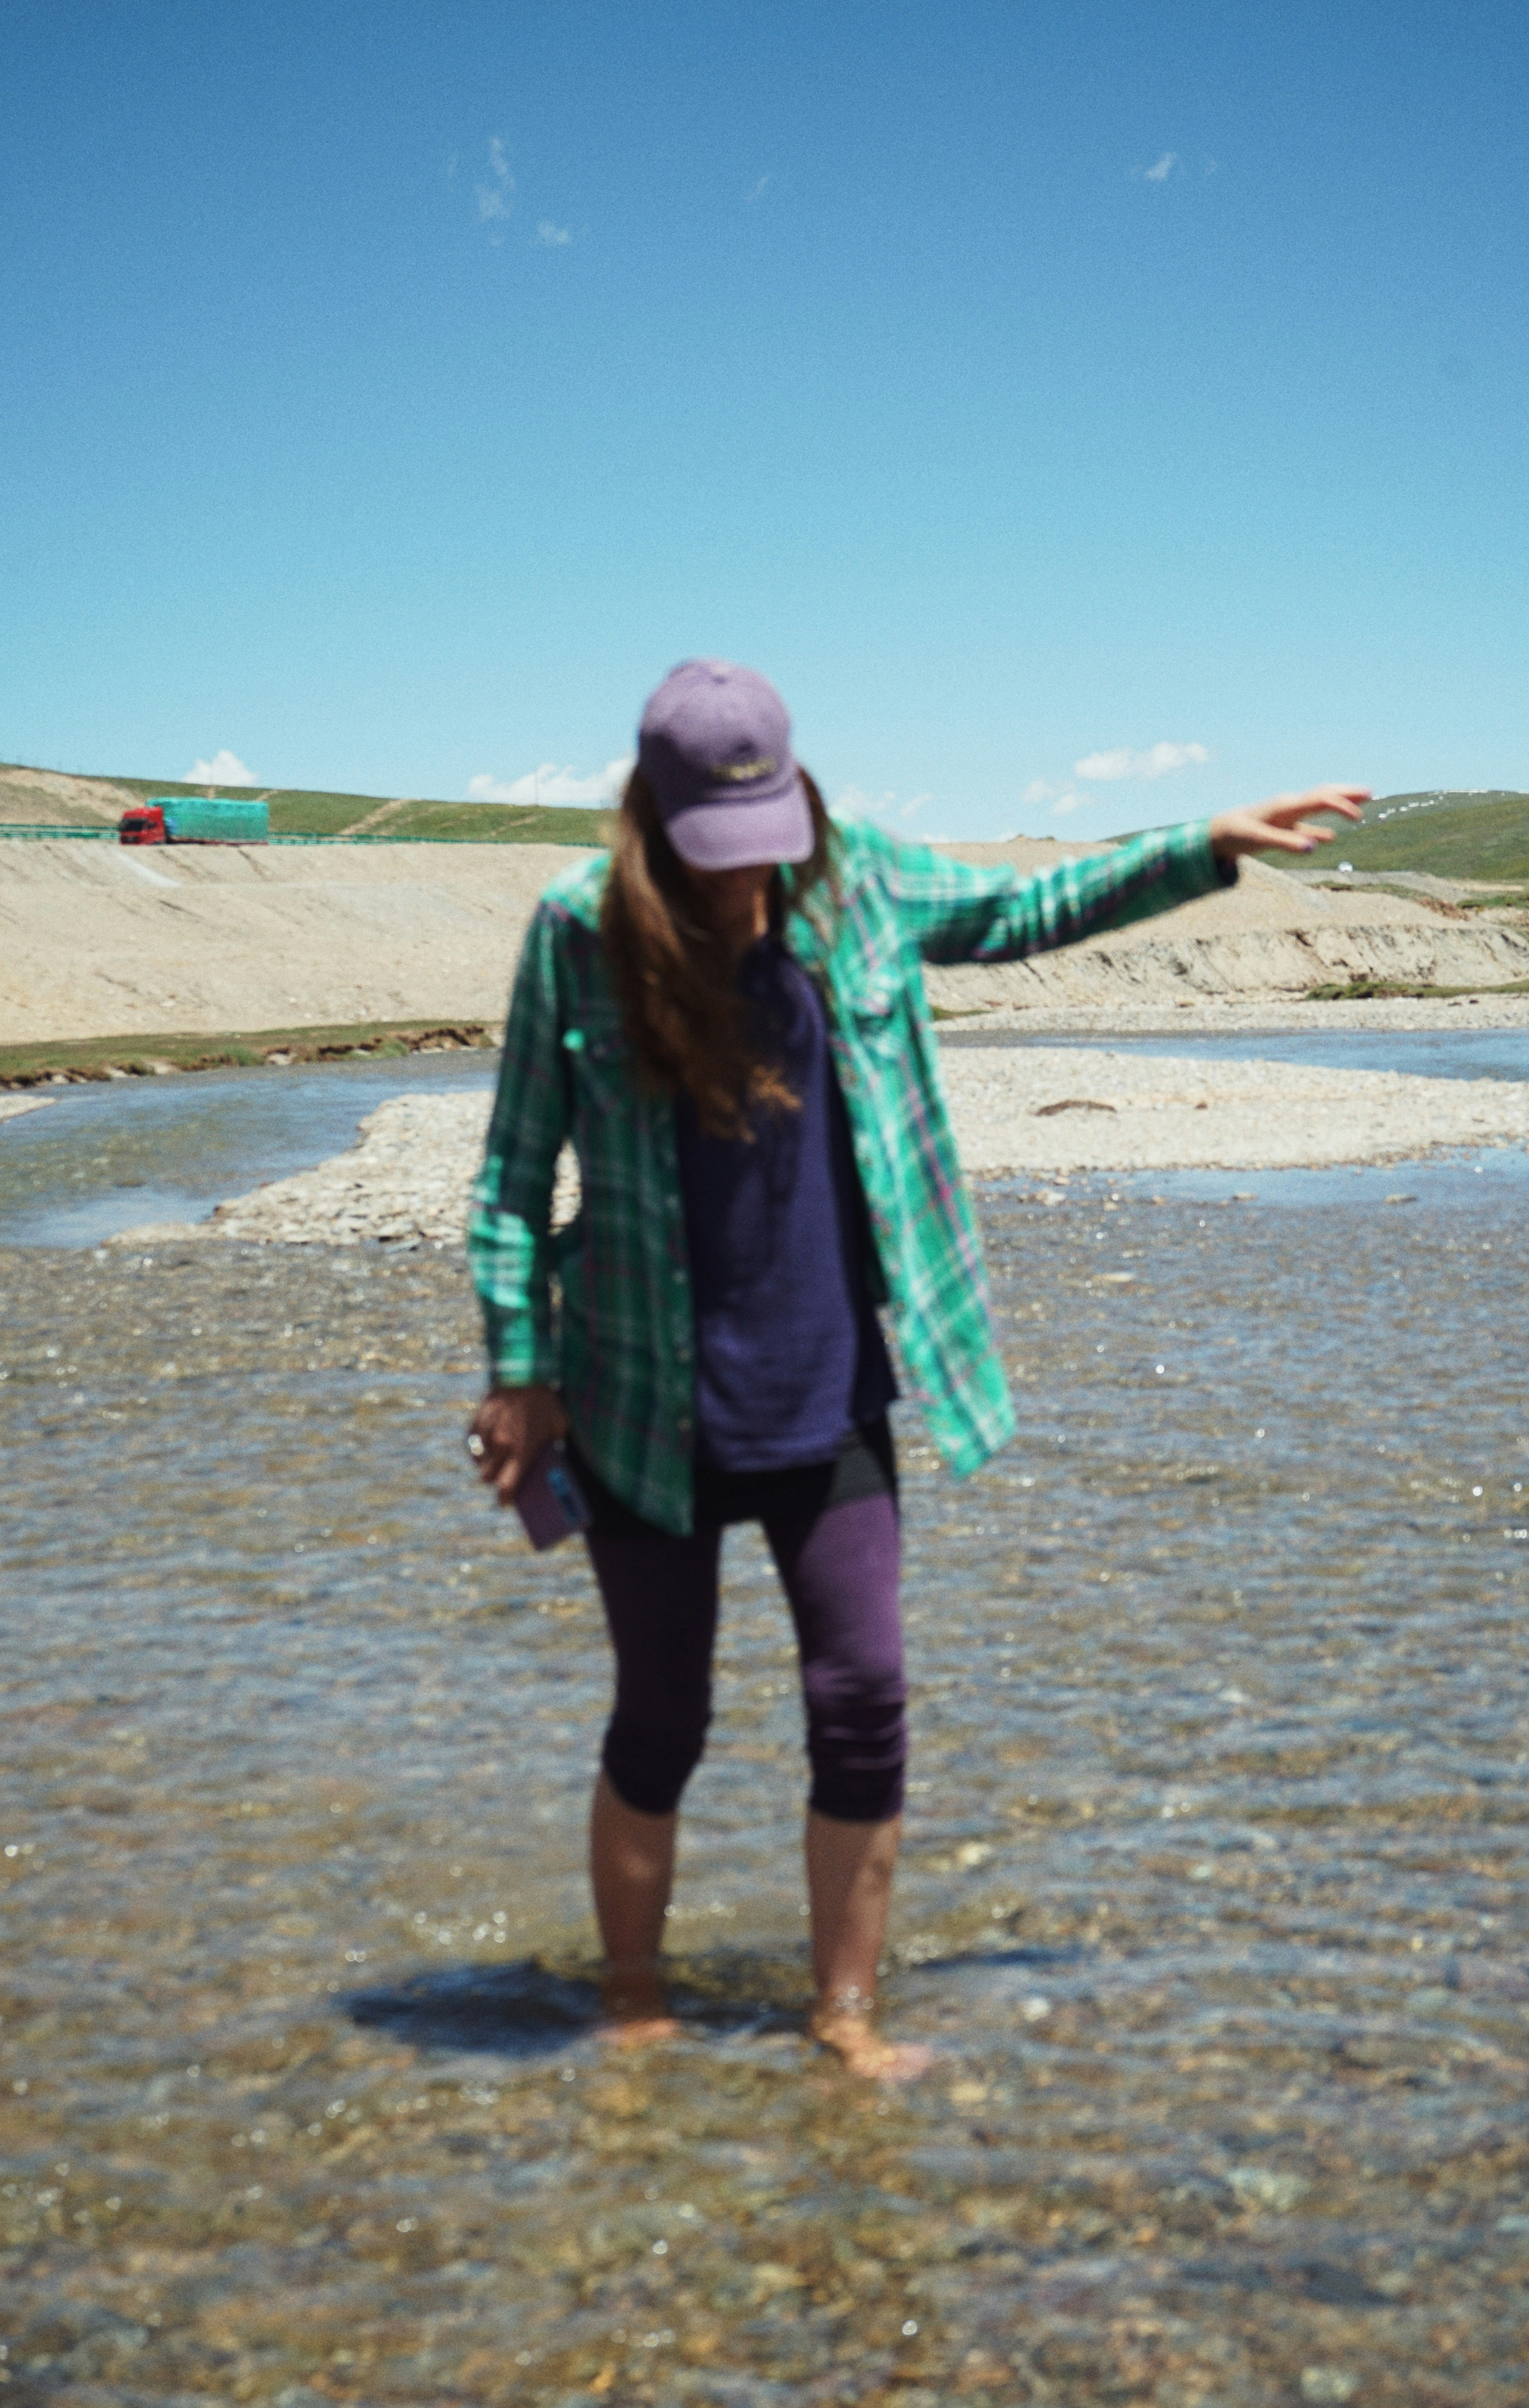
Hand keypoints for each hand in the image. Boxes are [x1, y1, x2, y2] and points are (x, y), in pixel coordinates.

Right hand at [467, 1383, 567, 1506]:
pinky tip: (485, 1446)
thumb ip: (555, 1445)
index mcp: (522, 1451)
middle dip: (494, 1480)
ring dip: (485, 1463)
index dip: (504, 1498)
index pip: (507, 1486)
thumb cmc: (546, 1401)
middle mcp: (501, 1446)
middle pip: (487, 1477)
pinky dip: (476, 1449)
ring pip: (478, 1461)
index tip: (505, 1502)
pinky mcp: (476, 1422)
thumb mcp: (560, 1425)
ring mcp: (486, 1434)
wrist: (523, 1373)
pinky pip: (471, 1445)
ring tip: (496, 1458)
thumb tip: (555, 1459)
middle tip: (503, 1475)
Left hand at [1209, 785, 1368, 860]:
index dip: (1341, 805)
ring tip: (1359, 806)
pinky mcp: (1281, 828)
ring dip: (1338, 805)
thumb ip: (1286, 843)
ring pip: (1317, 807)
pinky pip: (1305, 826)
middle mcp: (1289, 807)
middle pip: (1323, 795)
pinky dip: (1320, 829)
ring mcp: (1286, 817)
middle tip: (1370, 792)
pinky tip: (1330, 838)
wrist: (1217, 832)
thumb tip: (1313, 847)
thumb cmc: (1237, 833)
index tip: (1359, 816)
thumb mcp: (1259, 840)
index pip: (1320, 800)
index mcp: (1287, 806)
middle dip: (1346, 793)